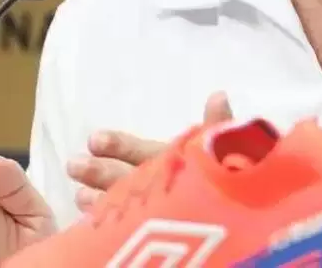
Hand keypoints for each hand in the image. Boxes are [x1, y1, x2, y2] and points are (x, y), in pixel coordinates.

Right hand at [68, 91, 233, 211]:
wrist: (247, 220)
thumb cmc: (234, 176)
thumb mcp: (226, 151)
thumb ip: (217, 128)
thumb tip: (218, 94)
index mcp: (176, 163)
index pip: (144, 152)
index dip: (120, 146)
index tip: (95, 140)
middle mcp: (161, 185)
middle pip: (126, 177)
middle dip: (101, 170)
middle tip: (74, 164)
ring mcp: (154, 210)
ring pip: (122, 201)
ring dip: (99, 195)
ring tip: (77, 191)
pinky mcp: (151, 227)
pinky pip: (124, 225)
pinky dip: (105, 220)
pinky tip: (86, 216)